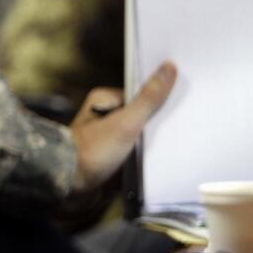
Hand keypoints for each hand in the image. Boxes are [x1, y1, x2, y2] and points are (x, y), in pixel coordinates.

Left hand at [69, 61, 176, 192]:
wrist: (68, 184)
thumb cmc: (93, 150)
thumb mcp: (126, 122)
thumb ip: (148, 98)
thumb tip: (168, 68)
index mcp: (104, 99)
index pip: (141, 94)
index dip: (161, 99)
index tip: (183, 103)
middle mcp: (103, 115)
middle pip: (140, 115)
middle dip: (157, 122)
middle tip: (181, 127)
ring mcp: (106, 135)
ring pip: (137, 135)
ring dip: (151, 142)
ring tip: (171, 146)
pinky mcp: (108, 155)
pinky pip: (132, 152)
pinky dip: (143, 155)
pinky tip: (157, 160)